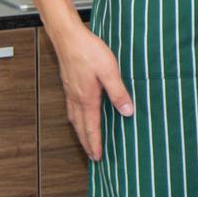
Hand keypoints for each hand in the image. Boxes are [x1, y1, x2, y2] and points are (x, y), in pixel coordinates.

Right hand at [53, 23, 132, 160]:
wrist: (69, 38)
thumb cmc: (89, 52)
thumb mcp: (109, 71)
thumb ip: (118, 92)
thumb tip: (127, 112)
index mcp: (87, 99)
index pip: (91, 128)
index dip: (95, 143)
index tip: (98, 157)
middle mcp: (76, 99)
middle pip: (80, 128)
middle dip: (86, 143)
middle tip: (92, 157)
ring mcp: (70, 93)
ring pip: (74, 120)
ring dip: (80, 133)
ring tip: (86, 141)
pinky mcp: (69, 85)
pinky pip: (71, 109)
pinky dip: (76, 119)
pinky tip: (80, 116)